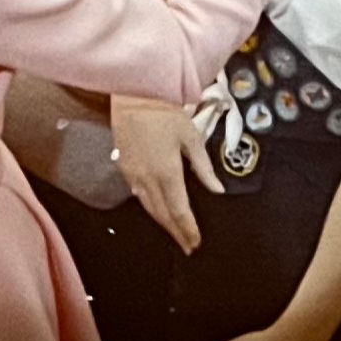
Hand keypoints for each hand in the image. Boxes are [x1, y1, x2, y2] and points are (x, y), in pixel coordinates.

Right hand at [112, 94, 220, 253]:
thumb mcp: (191, 137)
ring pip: (148, 207)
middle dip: (176, 232)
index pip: (179, 211)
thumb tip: (217, 190)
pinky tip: (157, 209)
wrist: (134, 95)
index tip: (196, 243)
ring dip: (162, 222)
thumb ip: (204, 167)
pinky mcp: (123, 167)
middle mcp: (147, 179)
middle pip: (162, 214)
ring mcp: (132, 174)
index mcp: (167, 173)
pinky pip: (138, 194)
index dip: (188, 229)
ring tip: (175, 233)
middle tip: (188, 246)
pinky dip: (150, 207)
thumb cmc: (166, 112)